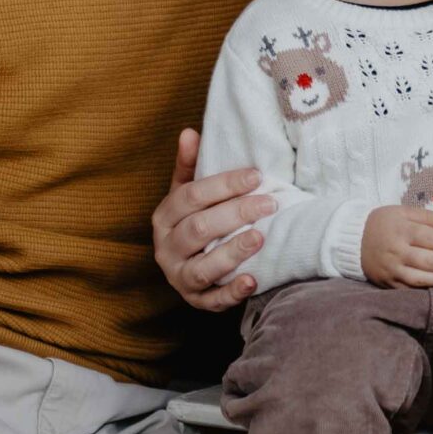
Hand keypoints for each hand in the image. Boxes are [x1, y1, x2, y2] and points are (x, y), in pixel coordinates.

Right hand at [152, 130, 277, 311]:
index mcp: (163, 217)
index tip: (256, 176)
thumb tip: (189, 132)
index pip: (190, 197)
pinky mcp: (197, 301)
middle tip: (269, 204)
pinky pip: (213, 300)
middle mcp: (166, 249)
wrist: (188, 266)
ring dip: (233, 252)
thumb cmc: (194, 222)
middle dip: (236, 214)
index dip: (223, 185)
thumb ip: (190, 166)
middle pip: (198, 230)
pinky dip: (232, 292)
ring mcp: (179, 277)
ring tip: (261, 237)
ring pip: (203, 267)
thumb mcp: (188, 194)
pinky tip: (253, 280)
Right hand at [361, 205, 432, 288]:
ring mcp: (392, 270)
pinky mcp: (388, 283)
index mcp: (400, 231)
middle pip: (429, 261)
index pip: (430, 239)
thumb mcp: (402, 212)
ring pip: (422, 278)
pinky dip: (428, 286)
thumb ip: (428, 217)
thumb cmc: (381, 223)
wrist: (352, 240)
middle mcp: (396, 252)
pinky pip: (412, 289)